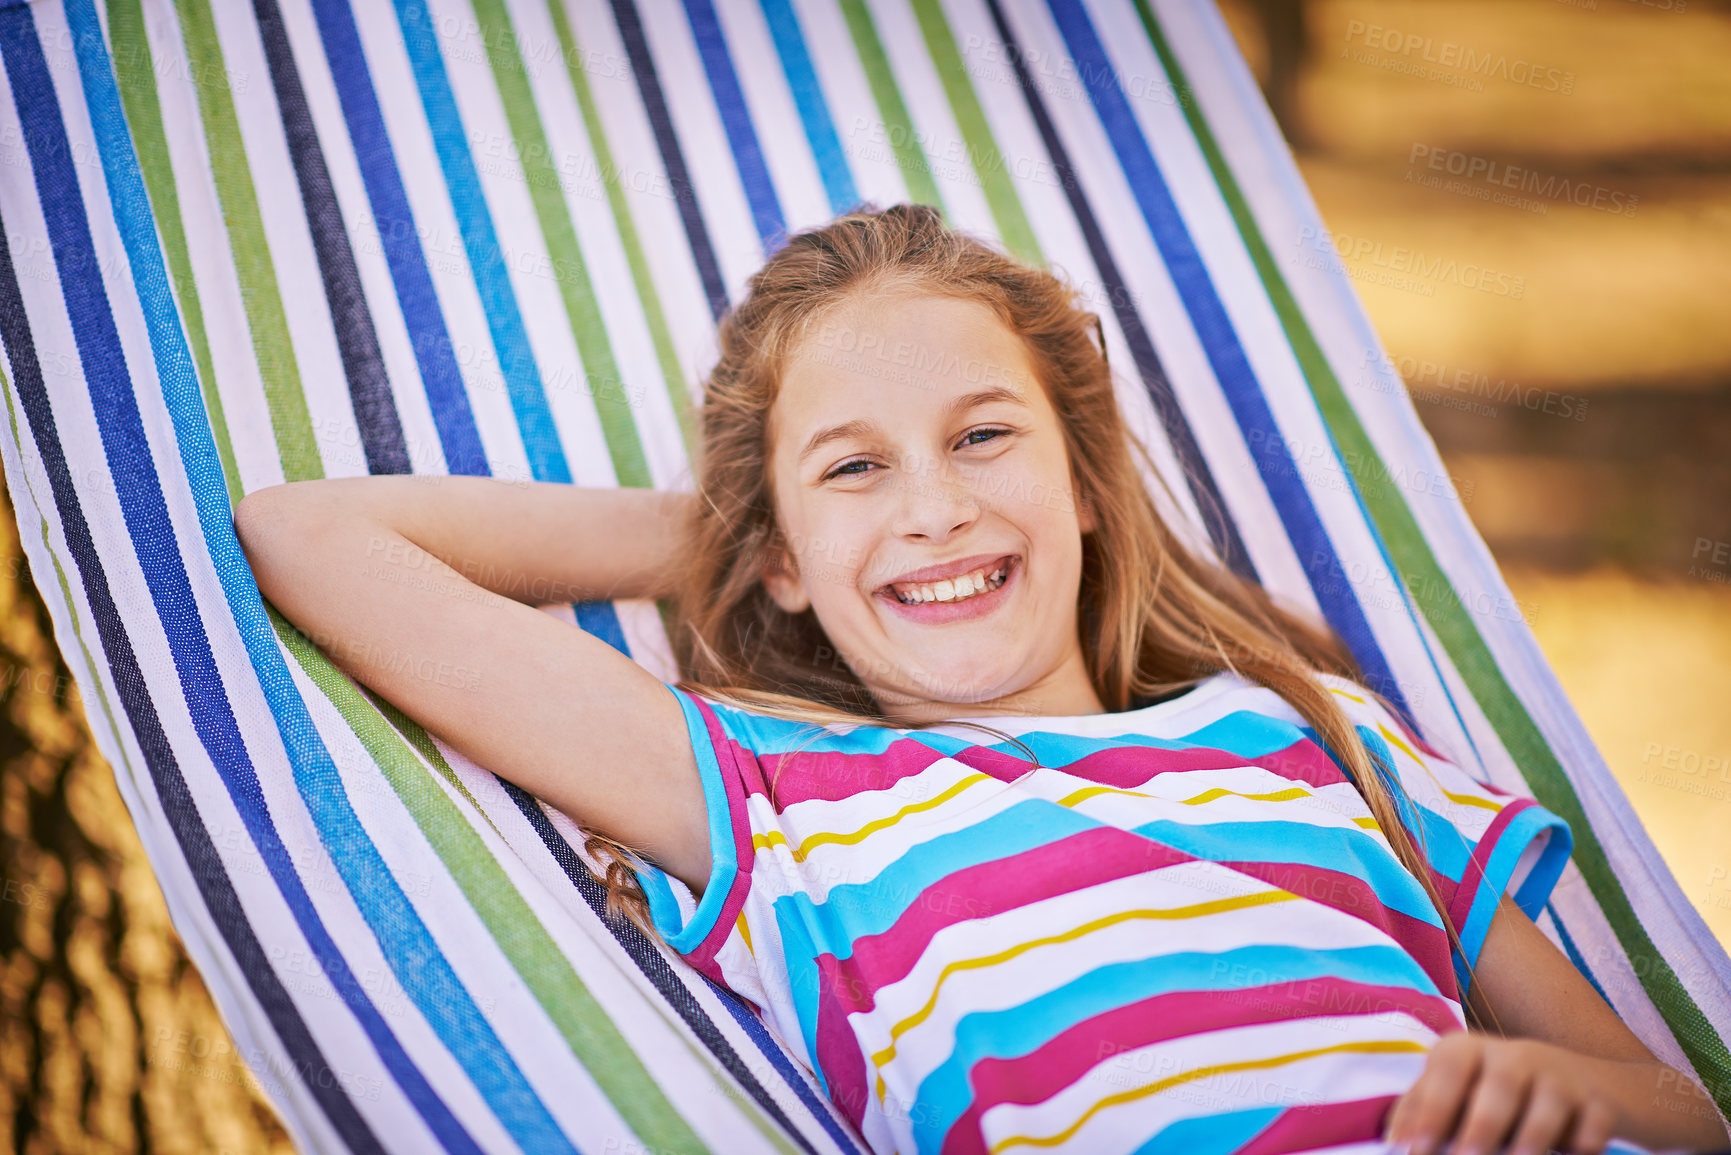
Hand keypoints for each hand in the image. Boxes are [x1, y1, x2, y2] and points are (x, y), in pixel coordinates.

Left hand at [1382, 1030, 1619, 1154]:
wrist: (1575, 1082)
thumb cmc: (1487, 1094)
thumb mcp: (1451, 1093)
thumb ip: (1418, 1112)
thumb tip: (1392, 1143)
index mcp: (1467, 1050)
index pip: (1447, 1070)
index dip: (1431, 1109)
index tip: (1414, 1149)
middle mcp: (1515, 1055)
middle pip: (1499, 1085)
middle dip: (1481, 1128)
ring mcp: (1561, 1077)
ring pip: (1548, 1106)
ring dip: (1531, 1141)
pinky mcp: (1598, 1103)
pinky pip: (1593, 1126)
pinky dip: (1584, 1144)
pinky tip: (1574, 1153)